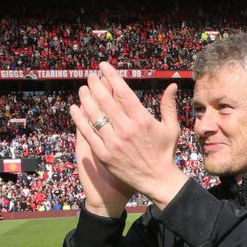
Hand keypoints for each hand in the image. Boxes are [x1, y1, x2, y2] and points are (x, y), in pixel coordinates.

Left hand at [73, 62, 187, 209]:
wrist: (157, 180)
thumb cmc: (165, 153)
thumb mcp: (172, 128)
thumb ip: (168, 105)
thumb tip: (171, 85)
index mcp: (142, 119)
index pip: (123, 92)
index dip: (111, 76)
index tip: (103, 66)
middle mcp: (126, 129)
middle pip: (105, 100)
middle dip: (95, 84)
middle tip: (90, 76)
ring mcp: (113, 142)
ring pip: (94, 115)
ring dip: (86, 99)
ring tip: (82, 89)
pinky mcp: (104, 155)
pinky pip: (88, 133)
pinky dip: (80, 119)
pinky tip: (74, 109)